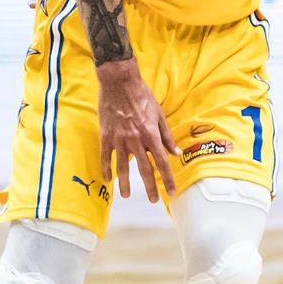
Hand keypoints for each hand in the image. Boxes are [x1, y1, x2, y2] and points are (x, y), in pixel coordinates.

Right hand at [95, 60, 180, 201]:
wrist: (119, 83)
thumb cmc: (142, 96)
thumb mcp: (159, 114)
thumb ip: (167, 136)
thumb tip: (176, 153)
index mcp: (151, 135)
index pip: (162, 162)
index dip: (168, 179)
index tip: (171, 192)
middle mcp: (136, 140)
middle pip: (144, 169)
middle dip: (150, 187)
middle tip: (153, 200)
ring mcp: (119, 139)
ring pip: (123, 167)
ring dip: (125, 183)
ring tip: (127, 195)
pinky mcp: (106, 135)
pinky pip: (106, 156)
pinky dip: (106, 169)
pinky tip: (108, 179)